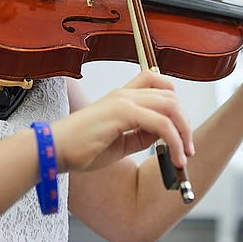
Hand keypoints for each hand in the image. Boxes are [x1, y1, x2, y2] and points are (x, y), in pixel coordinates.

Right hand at [52, 70, 193, 172]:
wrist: (55, 149)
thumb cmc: (83, 147)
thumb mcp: (121, 142)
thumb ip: (142, 135)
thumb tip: (164, 135)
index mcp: (122, 98)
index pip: (157, 85)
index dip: (174, 103)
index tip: (178, 128)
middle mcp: (124, 94)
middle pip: (170, 96)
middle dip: (185, 121)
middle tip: (187, 147)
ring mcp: (122, 100)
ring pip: (169, 105)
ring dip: (183, 131)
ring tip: (184, 154)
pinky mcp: (121, 112)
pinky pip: (159, 123)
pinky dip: (173, 140)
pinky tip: (174, 156)